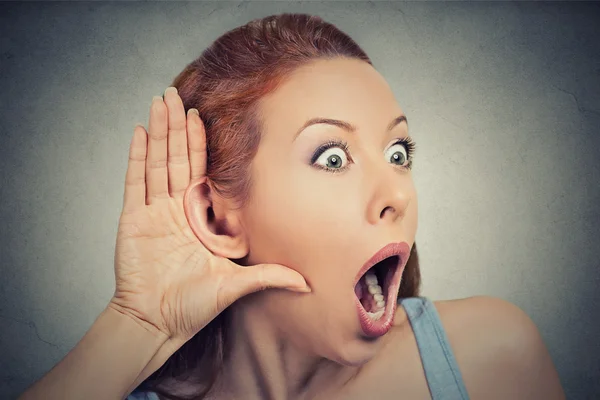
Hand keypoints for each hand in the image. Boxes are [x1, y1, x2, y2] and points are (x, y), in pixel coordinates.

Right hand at [109, 87, 309, 343]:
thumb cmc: (192, 306)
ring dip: (159, 131)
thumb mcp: (236, 285)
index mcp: (198, 217)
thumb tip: (308, 284)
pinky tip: (141, 131)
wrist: (156, 323)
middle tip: (177, 94)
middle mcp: (176, 209)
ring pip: (157, 162)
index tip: (202, 116)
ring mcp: (153, 212)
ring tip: (160, 101)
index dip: (200, 143)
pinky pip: (135, 181)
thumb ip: (270, 277)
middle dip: (177, 126)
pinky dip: (137, 156)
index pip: (200, 171)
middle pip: (177, 158)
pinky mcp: (133, 220)